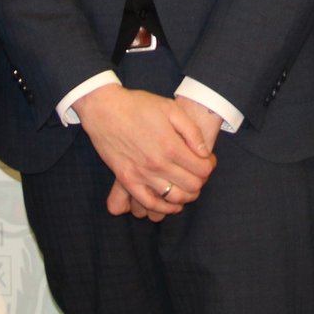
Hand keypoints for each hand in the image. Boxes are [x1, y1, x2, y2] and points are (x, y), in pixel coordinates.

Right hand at [72, 84, 214, 218]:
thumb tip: (204, 152)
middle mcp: (157, 164)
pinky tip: (173, 204)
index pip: (202, 169)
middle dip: (201, 181)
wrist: (104, 109)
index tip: (207, 160)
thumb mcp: (170, 108)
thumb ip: (191, 131)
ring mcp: (141, 174)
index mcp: (171, 146)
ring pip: (174, 198)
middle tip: (199, 172)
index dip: (209, 166)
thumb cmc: (138, 105)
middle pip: (192, 186)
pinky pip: (149, 203)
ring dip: (187, 195)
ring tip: (189, 186)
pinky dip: (165, 208)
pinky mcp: (127, 180)